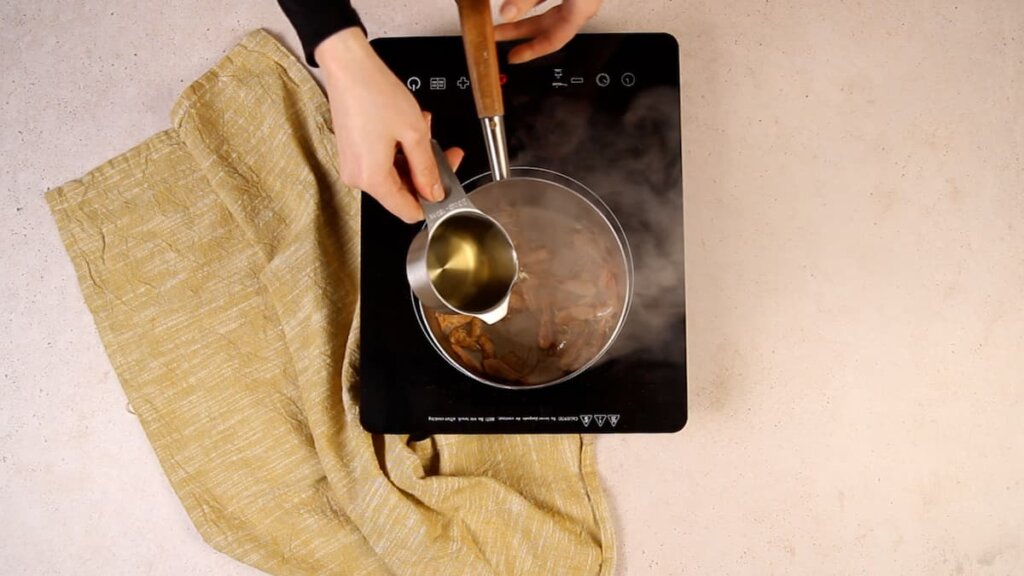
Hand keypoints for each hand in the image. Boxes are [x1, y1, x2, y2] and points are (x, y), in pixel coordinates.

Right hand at [315, 28, 463, 222]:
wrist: (347, 65)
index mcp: (372, 179)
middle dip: (427, 172)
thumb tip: (434, 191)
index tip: (447, 186)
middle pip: (403, 192)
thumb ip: (428, 168)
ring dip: (415, 156)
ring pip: (396, 175)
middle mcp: (358, 177)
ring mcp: (353, 165)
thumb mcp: (414, 133)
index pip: (408, 211)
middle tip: (447, 152)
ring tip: (424, 129)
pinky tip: (409, 128)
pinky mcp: (353, 153)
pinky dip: (400, 149)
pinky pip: (383, 162)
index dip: (432, 201)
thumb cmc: (373, 92)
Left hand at [494, 0, 601, 63]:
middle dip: (520, 31)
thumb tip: (507, 13)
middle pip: (548, 25)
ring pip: (551, 9)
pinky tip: (522, 1)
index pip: (554, 39)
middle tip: (496, 35)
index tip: (513, 57)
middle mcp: (582, 4)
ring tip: (504, 17)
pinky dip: (535, 0)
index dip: (532, 50)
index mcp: (582, 8)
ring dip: (526, 13)